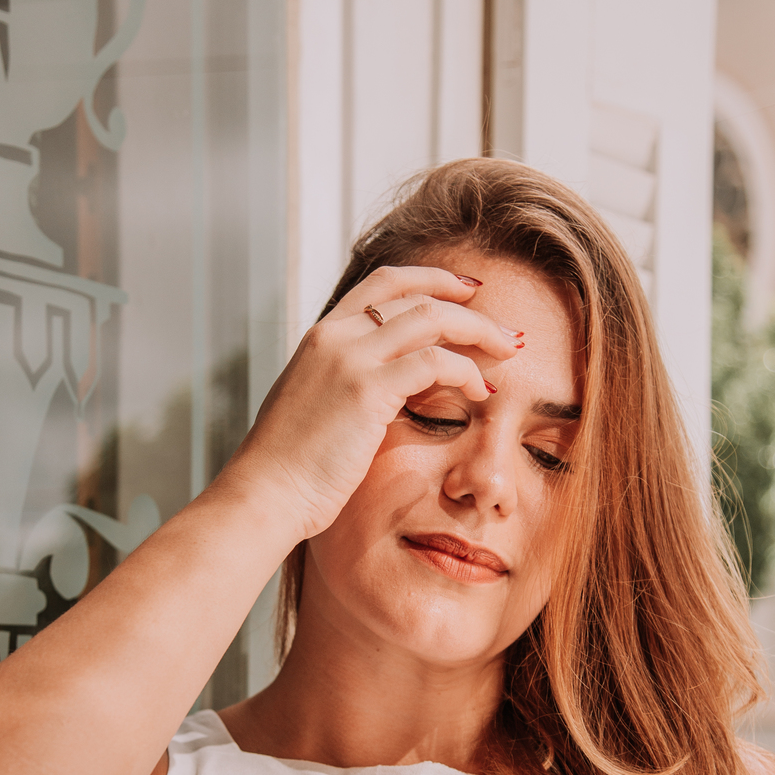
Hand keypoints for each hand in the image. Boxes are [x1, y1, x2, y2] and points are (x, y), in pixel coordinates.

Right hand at [233, 268, 520, 541]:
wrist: (265, 494)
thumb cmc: (288, 469)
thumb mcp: (312, 408)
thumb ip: (342, 387)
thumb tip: (378, 394)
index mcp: (321, 336)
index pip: (384, 283)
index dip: (432, 280)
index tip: (467, 293)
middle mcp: (335, 336)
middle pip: (417, 296)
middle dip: (469, 308)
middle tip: (505, 330)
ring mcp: (350, 358)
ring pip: (433, 319)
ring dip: (480, 333)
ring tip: (509, 353)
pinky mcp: (367, 389)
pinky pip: (435, 363)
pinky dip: (466, 372)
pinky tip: (481, 391)